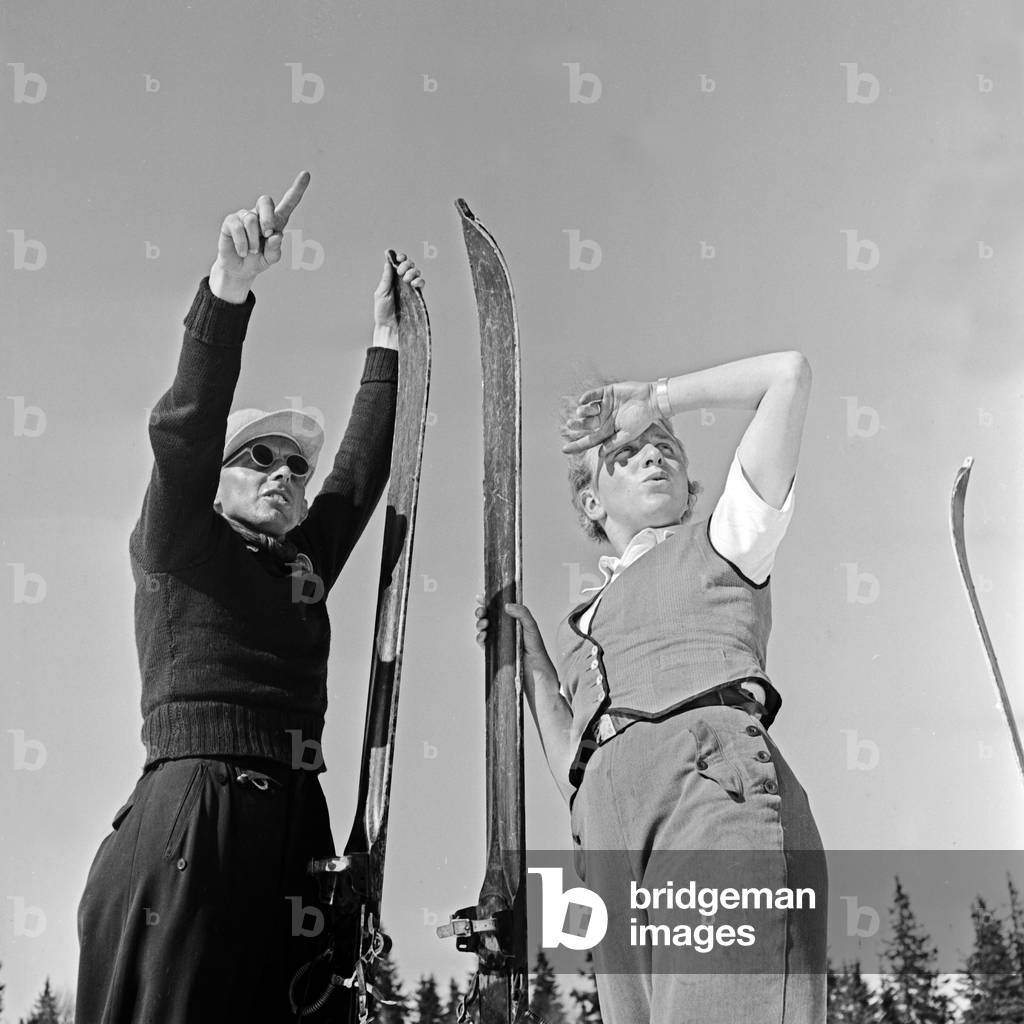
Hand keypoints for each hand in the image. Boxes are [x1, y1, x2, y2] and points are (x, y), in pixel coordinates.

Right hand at [209, 171, 310, 298]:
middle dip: (268, 218)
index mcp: (276, 221)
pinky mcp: (231, 221)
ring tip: (252, 251)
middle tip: (267, 233)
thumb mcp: (271, 258)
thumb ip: (276, 249)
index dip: (297, 189)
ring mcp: (244, 216)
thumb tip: (275, 236)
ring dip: (254, 240)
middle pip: (266, 201)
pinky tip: (243, 252)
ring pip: (251, 220)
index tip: (306, 174)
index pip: (288, 202)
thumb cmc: (259, 260)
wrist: (240, 269)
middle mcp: (260, 214)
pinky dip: (243, 243)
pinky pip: (238, 227)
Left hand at [373, 251, 424, 329]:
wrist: (389, 325)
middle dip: (406, 264)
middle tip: (400, 272)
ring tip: (406, 280)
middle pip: (409, 265)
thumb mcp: (381, 293)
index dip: (400, 258)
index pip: (398, 263)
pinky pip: (421, 284)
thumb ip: (386, 278)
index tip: (399, 258)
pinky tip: (413, 284)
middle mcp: (401, 281)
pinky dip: (419, 281)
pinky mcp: (416, 295)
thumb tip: (388, 263)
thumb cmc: (382, 311)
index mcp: (392, 278)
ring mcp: (410, 288)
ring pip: (416, 272)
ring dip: (412, 272)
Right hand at [475, 593, 558, 683]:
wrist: (535, 668)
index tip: (481, 597)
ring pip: (483, 628)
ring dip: (480, 623)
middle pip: (487, 616)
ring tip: (484, 623)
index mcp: (512, 619)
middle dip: (481, 612)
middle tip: (482, 611)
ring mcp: (498, 639)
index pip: (498, 607)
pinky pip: (483, 642)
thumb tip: (507, 606)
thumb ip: (522, 613)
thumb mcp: (531, 626)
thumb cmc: (535, 647)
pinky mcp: (494, 650)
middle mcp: (504, 628)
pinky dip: (480, 637)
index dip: (488, 601)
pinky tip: (484, 636)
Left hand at [560, 380, 657, 454]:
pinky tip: (582, 401)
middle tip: (569, 425)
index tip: (564, 450)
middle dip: (577, 426)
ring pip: (587, 410)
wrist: (651, 401)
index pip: (589, 440)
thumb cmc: (642, 419)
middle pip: (586, 425)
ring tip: (581, 412)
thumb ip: (614, 443)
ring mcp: (605, 405)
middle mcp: (604, 418)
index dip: (577, 445)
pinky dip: (586, 398)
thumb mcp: (628, 434)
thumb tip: (600, 454)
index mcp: (608, 430)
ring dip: (583, 412)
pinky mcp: (607, 393)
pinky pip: (593, 395)